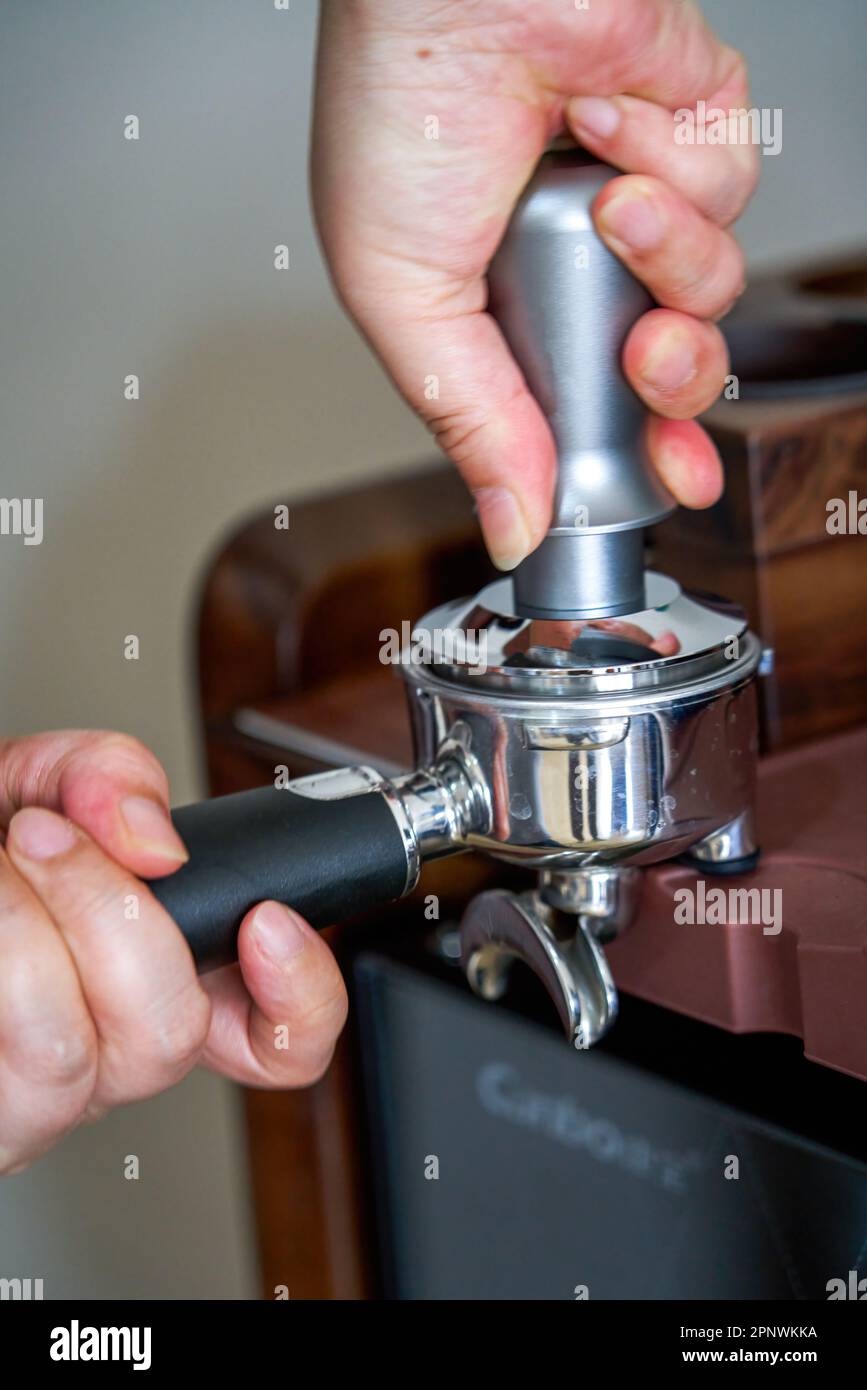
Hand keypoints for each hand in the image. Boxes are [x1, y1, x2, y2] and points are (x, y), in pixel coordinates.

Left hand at [0, 731, 346, 1173]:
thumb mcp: (32, 782)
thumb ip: (104, 773)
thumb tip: (149, 833)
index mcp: (149, 982)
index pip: (276, 1039)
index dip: (301, 996)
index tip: (266, 924)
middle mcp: (101, 1054)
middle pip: (168, 1033)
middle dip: (108, 906)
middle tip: (48, 836)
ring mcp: (31, 1099)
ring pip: (70, 1047)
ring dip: (24, 921)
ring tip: (0, 858)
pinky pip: (7, 1050)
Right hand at [312, 0, 757, 568]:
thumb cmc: (396, 108)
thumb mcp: (403, 299)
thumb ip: (469, 419)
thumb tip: (510, 522)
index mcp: (512, 307)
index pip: (594, 405)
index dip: (640, 453)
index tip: (669, 483)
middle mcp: (584, 259)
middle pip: (676, 363)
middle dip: (676, 375)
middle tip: (649, 357)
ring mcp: (644, 191)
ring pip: (713, 281)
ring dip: (667, 253)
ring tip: (607, 201)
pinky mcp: (696, 119)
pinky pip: (728, 181)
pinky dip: (669, 155)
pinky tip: (604, 115)